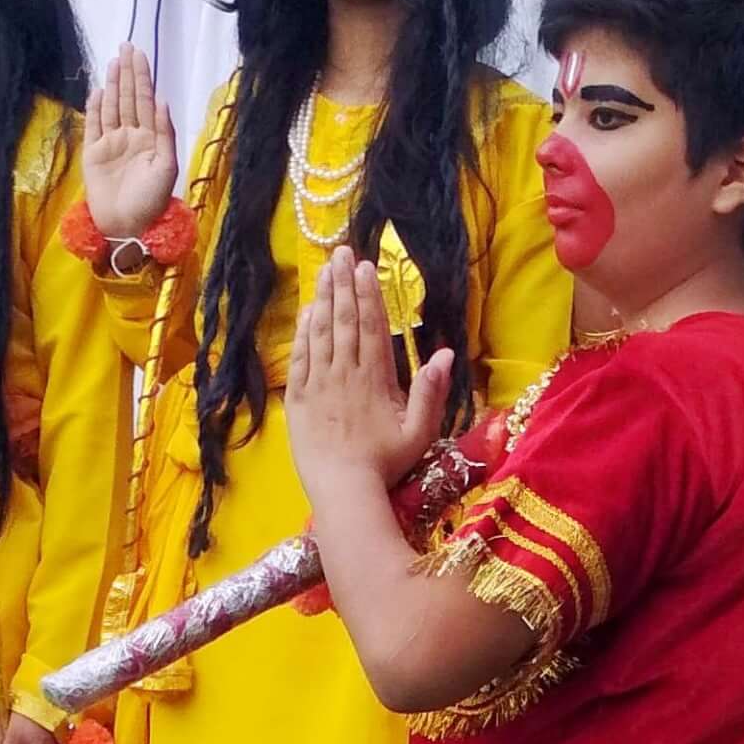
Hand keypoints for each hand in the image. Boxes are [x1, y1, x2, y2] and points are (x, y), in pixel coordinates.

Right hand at [80, 44, 178, 240]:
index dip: (142, 77)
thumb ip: (165, 132)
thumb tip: (161, 100)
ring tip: (114, 62)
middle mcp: (131, 136)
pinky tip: (99, 91)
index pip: (145, 100)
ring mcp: (111, 143)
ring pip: (111, 107)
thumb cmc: (151, 201)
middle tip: (126, 46)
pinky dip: (95, 108)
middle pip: (127, 98)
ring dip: (112, 85)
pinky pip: (93, 126)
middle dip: (127, 73)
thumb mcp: (166, 166)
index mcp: (150, 138)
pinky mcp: (93, 154)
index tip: (140, 54)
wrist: (127, 227)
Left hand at [286, 248, 447, 500]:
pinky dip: (303, 333)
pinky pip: (299, 358)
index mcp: (374, 378)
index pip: (370, 326)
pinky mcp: (298, 399)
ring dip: (323, 299)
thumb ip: (431, 392)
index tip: (366, 267)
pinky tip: (306, 313)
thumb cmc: (386, 464)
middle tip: (342, 253)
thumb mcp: (420, 432)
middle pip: (343, 320)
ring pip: (320, 333)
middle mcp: (344, 373)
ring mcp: (318, 384)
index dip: (368, 294)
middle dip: (343, 284)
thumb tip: (446, 354)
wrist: (343, 490)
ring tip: (325, 271)